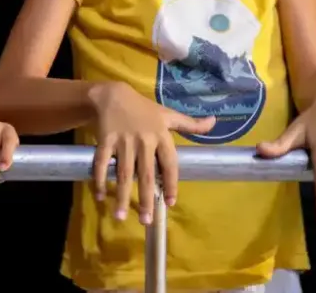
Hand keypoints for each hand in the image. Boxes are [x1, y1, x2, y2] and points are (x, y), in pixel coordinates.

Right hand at [91, 83, 214, 224]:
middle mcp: (143, 140)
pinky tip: (101, 196)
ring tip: (120, 216)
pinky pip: (102, 163)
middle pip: (146, 174)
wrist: (113, 95)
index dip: (172, 184)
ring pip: (124, 173)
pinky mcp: (105, 141)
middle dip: (146, 198)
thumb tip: (214, 122)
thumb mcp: (168, 115)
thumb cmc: (144, 109)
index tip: (171, 203)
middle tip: (146, 221)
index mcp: (161, 136)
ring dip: (122, 195)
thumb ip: (191, 124)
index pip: (170, 164)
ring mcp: (123, 141)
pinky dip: (100, 180)